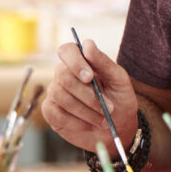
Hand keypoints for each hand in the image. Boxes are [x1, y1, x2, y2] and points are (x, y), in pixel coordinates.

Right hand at [42, 37, 138, 154]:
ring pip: (61, 96)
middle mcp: (64, 74)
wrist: (117, 128)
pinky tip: (88, 125)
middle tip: (108, 107)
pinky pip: (55, 114)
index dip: (75, 62)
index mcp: (81, 62)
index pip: (67, 50)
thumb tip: (87, 43)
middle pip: (63, 76)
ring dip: (86, 111)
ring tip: (103, 119)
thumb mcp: (119, 80)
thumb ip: (103, 62)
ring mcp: (55, 92)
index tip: (90, 77)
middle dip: (88, 95)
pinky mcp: (51, 111)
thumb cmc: (120, 100)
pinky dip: (76, 122)